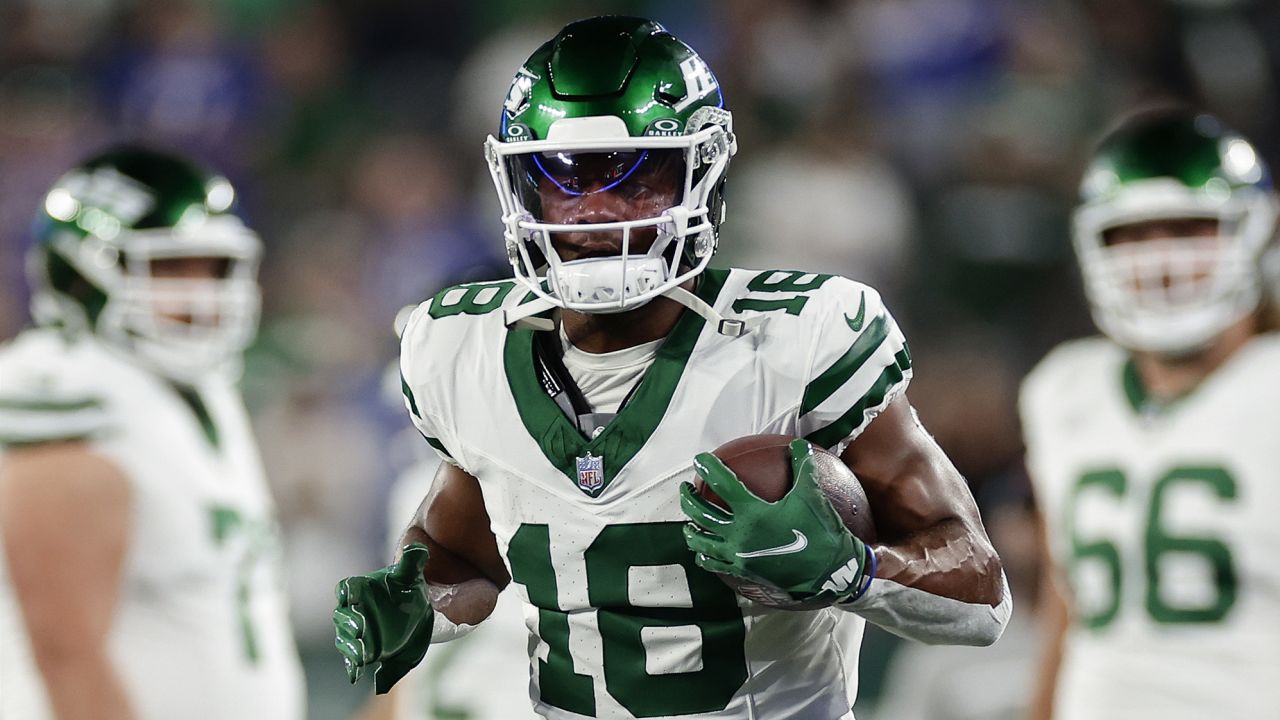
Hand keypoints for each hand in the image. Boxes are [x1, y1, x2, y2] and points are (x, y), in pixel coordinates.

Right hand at [333, 543, 433, 693]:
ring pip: (345, 639)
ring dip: (350, 648)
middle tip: (360, 627)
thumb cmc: (408, 591)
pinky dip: (352, 667)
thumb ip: (413, 560)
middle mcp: (354, 611)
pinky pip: (352, 660)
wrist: (415, 614)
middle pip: (342, 616)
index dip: (346, 592)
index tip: (349, 596)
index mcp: (362, 589)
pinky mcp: (362, 650)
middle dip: (348, 623)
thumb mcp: (412, 577)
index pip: (346, 588)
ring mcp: (357, 633)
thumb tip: (417, 548)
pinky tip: (356, 675)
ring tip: (362, 655)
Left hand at [680, 438, 872, 602]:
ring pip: (701, 541)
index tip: (699, 459)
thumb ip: (802, 466)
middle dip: (689, 498)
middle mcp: (739, 533)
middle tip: (687, 488)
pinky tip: (703, 551)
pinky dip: (704, 555)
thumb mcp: (812, 494)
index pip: (723, 484)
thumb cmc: (820, 530)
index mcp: (753, 512)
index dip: (709, 468)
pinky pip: (713, 563)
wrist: (828, 570)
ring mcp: (738, 555)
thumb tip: (799, 444)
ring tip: (689, 522)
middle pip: (701, 513)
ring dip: (691, 529)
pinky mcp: (742, 570)